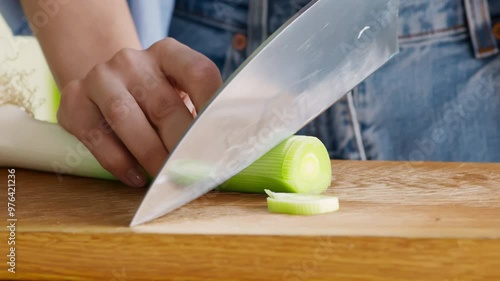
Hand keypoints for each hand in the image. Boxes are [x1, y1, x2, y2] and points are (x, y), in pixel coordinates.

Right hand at [57, 38, 222, 186]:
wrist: (104, 87)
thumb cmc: (152, 97)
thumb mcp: (177, 93)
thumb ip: (197, 112)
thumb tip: (219, 153)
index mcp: (167, 53)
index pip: (198, 73)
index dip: (213, 107)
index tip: (221, 139)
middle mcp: (132, 60)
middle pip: (164, 104)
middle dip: (181, 145)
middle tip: (194, 171)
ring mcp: (100, 78)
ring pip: (126, 119)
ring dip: (149, 155)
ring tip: (165, 177)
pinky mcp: (74, 101)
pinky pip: (96, 136)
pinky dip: (118, 162)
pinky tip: (136, 177)